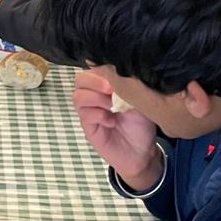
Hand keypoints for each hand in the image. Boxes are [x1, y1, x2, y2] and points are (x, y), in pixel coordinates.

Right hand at [73, 70, 161, 187]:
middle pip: (80, 79)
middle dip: (94, 82)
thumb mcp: (141, 101)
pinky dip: (98, 115)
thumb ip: (129, 86)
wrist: (142, 152)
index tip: (116, 75)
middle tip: (110, 90)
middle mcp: (95, 96)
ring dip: (95, 98)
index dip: (100, 68)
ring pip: (78, 96)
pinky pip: (85, 114)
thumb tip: (123, 71)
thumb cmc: (142, 124)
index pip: (94, 68)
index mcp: (107, 86)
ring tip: (111, 106)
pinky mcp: (88, 127)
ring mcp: (90, 111)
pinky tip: (112, 121)